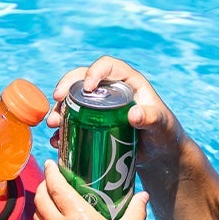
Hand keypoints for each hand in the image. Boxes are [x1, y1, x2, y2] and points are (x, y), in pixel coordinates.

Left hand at [33, 159, 149, 219]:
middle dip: (44, 184)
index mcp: (77, 215)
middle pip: (41, 197)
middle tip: (51, 178)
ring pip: (37, 214)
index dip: (51, 171)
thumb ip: (136, 212)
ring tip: (50, 198)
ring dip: (41, 202)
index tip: (51, 162)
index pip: (56, 185)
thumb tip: (143, 196)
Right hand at [45, 55, 183, 168]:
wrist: (158, 154)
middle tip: (57, 100)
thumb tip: (134, 114)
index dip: (94, 71)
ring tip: (54, 124)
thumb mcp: (162, 124)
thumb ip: (152, 118)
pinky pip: (72, 121)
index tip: (87, 86)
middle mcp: (109, 90)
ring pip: (72, 100)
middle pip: (82, 80)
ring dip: (59, 109)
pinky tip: (58, 140)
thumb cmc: (164, 133)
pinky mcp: (91, 123)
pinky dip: (62, 129)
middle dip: (66, 87)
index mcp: (127, 81)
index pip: (107, 66)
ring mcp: (98, 107)